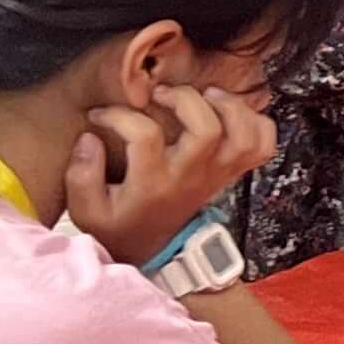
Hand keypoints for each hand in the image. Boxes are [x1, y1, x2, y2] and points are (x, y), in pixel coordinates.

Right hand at [64, 84, 273, 269]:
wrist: (156, 250)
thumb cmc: (119, 224)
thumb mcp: (87, 211)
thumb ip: (81, 175)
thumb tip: (89, 138)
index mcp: (153, 183)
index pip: (144, 136)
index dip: (119, 116)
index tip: (100, 115)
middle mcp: (191, 176)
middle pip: (207, 129)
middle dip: (185, 99)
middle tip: (162, 93)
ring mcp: (216, 174)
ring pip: (243, 135)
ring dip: (228, 106)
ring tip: (203, 94)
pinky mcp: (230, 171)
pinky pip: (262, 145)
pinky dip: (256, 123)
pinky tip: (230, 112)